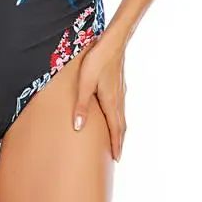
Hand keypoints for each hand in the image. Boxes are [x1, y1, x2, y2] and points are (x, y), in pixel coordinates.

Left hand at [72, 31, 126, 161]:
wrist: (113, 42)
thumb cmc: (97, 61)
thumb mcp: (85, 83)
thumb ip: (82, 106)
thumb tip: (79, 128)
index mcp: (110, 102)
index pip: (115, 129)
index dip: (116, 145)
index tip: (116, 159)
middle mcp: (118, 99)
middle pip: (121, 125)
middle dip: (119, 140)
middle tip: (117, 154)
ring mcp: (120, 90)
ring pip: (122, 115)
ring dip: (120, 129)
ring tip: (117, 138)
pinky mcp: (119, 83)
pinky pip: (121, 106)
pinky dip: (119, 117)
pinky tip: (114, 113)